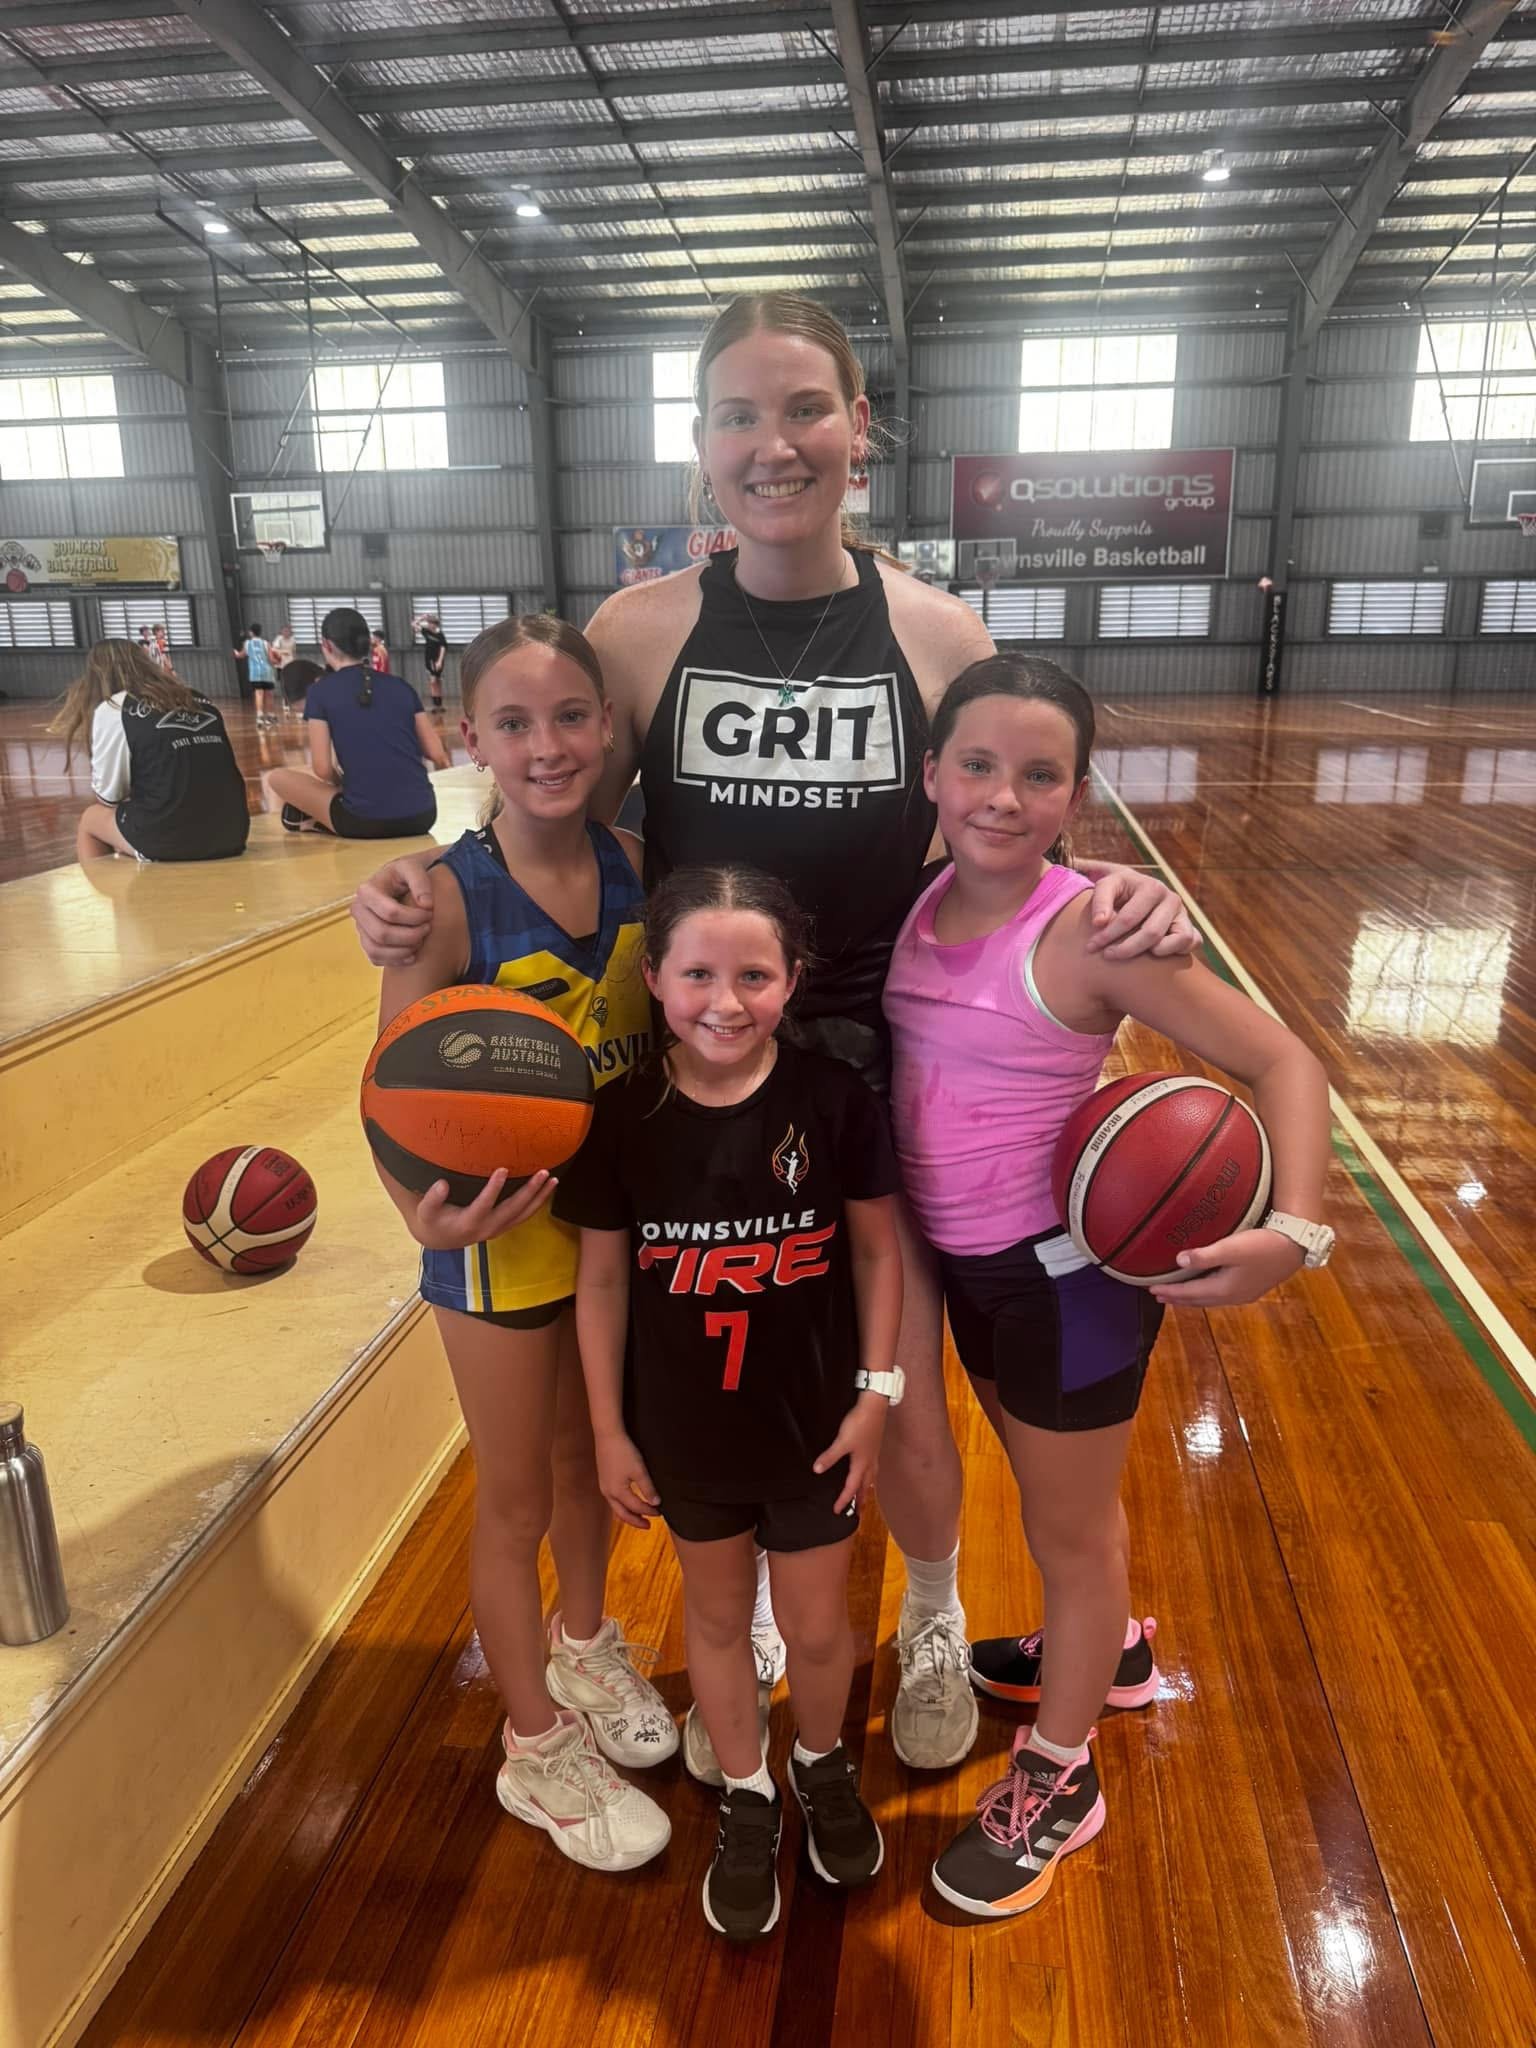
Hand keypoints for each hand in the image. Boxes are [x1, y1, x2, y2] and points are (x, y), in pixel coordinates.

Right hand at [351, 856, 436, 966]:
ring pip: (376, 949)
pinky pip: (375, 958)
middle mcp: (359, 910)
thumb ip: (420, 881)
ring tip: (420, 942)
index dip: (414, 918)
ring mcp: (361, 928)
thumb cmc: (406, 875)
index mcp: (367, 891)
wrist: (400, 883)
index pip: (390, 913)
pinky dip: (395, 960)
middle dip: (410, 935)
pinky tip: (412, 954)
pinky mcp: (366, 942)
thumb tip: (426, 904)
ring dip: (403, 950)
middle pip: (382, 934)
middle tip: (428, 929)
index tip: (430, 913)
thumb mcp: (413, 867)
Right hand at [405, 1167, 554, 1250]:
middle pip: (513, 1210)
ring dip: (540, 1197)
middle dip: (529, 1191)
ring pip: (523, 1214)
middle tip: (543, 1172)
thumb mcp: (425, 1212)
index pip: (483, 1206)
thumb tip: (442, 1184)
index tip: (503, 1168)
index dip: (493, 1189)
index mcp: (468, 1224)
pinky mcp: (504, 1226)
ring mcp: (498, 1229)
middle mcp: (487, 1228)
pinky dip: (537, 1203)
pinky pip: (524, 1215)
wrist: (440, 1239)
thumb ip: (432, 1199)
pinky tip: (547, 1188)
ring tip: (553, 1179)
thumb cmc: (432, 1220)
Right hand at [594, 1432, 658, 1528]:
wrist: (608, 1435)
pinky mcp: (604, 1480)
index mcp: (617, 1492)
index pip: (636, 1507)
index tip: (661, 1512)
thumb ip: (647, 1488)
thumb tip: (656, 1503)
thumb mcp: (639, 1470)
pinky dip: (622, 1505)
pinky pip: (613, 1500)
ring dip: (628, 1514)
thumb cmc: (624, 1452)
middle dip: (636, 1521)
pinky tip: (629, 1501)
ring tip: (640, 1516)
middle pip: (622, 1514)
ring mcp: (604, 1487)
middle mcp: (608, 1493)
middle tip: (648, 1526)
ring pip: (616, 1508)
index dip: (649, 1511)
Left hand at [813, 1392, 888, 1515]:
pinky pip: (873, 1466)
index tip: (837, 1511)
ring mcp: (874, 1453)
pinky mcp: (874, 1445)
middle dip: (861, 1499)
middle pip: (865, 1485)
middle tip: (859, 1512)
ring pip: (871, 1476)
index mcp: (862, 1464)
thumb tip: (817, 1470)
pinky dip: (870, 1474)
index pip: (852, 1487)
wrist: (874, 1407)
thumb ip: (830, 1456)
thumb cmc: (859, 1424)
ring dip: (867, 1487)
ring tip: (865, 1494)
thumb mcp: (842, 1442)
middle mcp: (870, 1462)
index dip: (844, 1499)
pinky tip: (867, 1468)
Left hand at [1078, 861, 1200, 960]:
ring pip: (1178, 940)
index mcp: (1152, 887)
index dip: (1108, 935)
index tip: (1091, 946)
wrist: (1136, 889)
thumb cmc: (1119, 890)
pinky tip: (1154, 955)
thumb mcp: (1106, 886)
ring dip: (1154, 952)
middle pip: (1152, 933)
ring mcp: (1184, 915)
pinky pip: (1192, 943)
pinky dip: (1177, 951)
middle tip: (1107, 955)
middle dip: (1126, 949)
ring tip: (1133, 957)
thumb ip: (1100, 900)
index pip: (1129, 918)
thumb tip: (1100, 923)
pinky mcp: (1190, 928)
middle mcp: (1172, 899)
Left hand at [1149, 1228, 1304, 1306]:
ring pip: (1210, 1298)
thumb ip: (1204, 1256)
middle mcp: (1232, 1296)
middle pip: (1198, 1300)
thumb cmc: (1262, 1245)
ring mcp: (1244, 1293)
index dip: (1169, 1292)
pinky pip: (1220, 1293)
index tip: (1150, 1289)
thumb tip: (1178, 1262)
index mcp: (1224, 1289)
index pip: (1189, 1294)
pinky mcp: (1252, 1286)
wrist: (1295, 1247)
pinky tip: (1206, 1285)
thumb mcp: (1231, 1248)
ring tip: (1177, 1294)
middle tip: (1158, 1295)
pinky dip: (1205, 1292)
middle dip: (1177, 1298)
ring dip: (1191, 1296)